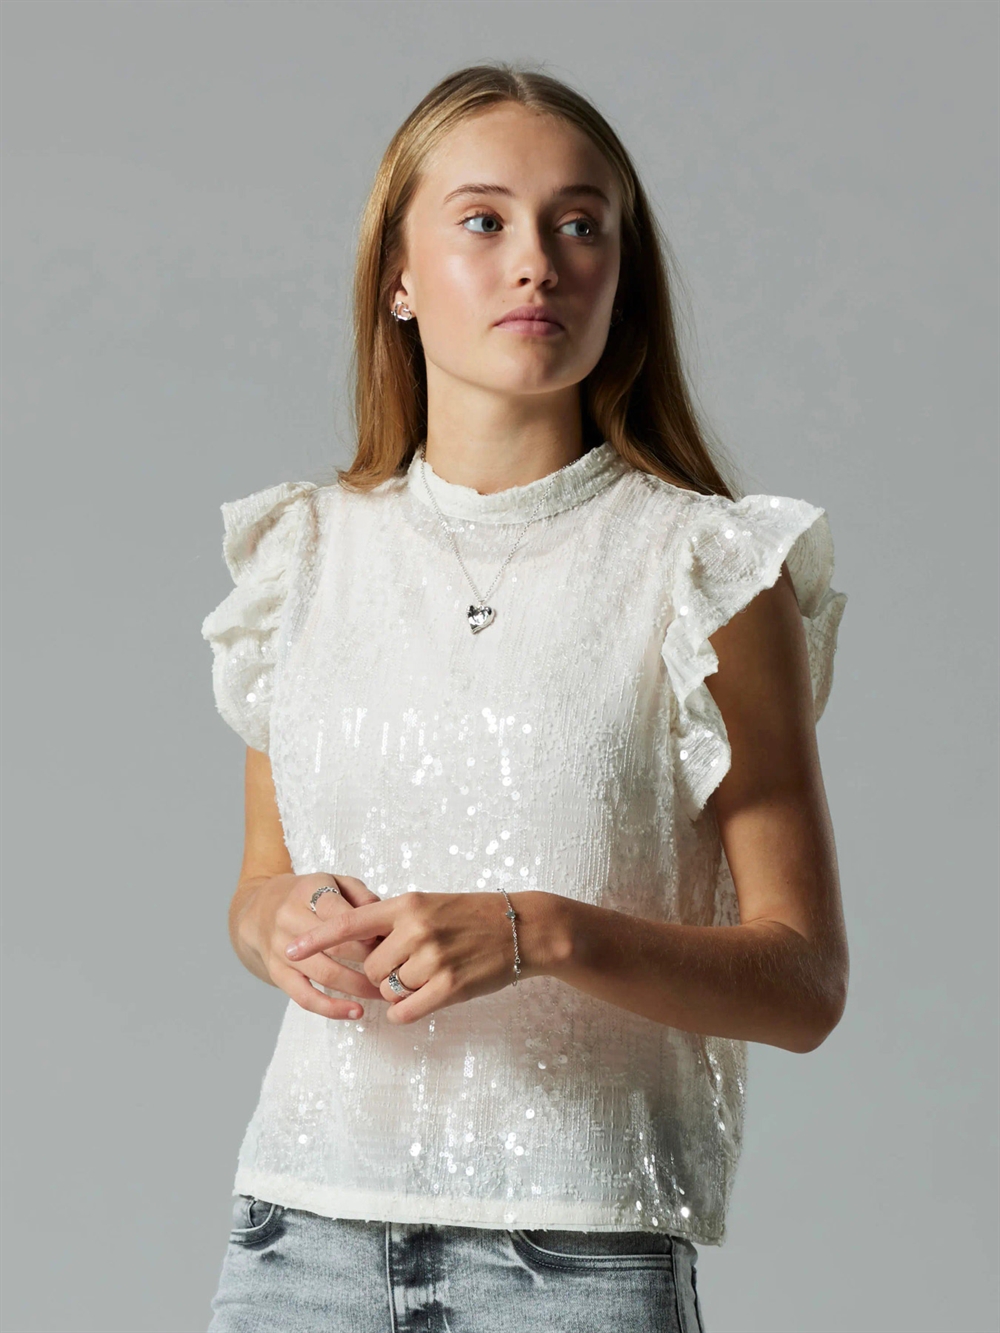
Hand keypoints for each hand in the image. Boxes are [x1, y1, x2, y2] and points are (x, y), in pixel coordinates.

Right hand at [239, 872, 386, 1020]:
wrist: (259, 910)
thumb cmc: (308, 896)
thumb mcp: (334, 881)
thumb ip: (361, 895)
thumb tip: (383, 918)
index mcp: (308, 892)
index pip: (343, 916)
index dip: (371, 932)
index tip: (393, 943)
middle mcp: (290, 920)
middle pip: (336, 946)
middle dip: (370, 961)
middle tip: (395, 969)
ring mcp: (282, 949)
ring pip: (325, 974)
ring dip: (359, 987)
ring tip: (384, 993)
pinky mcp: (277, 974)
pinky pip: (305, 997)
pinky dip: (332, 1009)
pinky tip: (356, 1012)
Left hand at [284, 890, 523, 1024]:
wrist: (522, 927)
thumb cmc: (471, 916)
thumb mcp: (429, 905)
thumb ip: (395, 922)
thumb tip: (360, 946)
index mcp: (407, 904)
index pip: (350, 922)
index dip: (318, 938)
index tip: (290, 948)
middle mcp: (416, 928)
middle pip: (370, 967)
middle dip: (381, 975)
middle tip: (407, 968)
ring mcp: (434, 957)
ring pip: (389, 989)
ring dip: (400, 991)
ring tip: (427, 977)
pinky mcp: (450, 985)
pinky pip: (407, 1010)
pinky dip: (406, 1011)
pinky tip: (422, 1001)